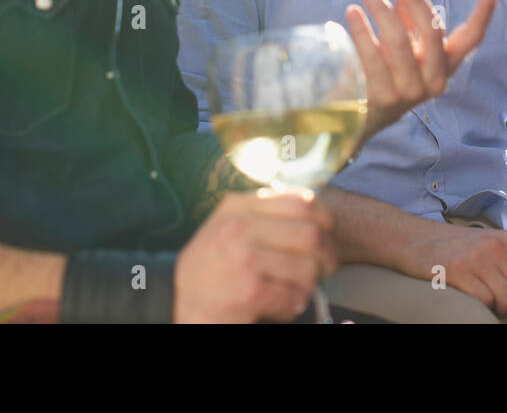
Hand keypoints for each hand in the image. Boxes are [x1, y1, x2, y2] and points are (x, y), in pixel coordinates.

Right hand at [173, 188, 336, 322]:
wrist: (178, 302)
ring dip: (309, 285)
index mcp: (238, 206)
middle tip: (325, 268)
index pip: (301, 201)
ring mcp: (243, 257)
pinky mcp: (248, 289)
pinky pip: (293, 295)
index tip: (328, 234)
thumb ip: (264, 214)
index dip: (325, 219)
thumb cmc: (211, 267)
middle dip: (327, 255)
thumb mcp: (229, 226)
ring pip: (307, 267)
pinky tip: (281, 306)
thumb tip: (316, 213)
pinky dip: (294, 304)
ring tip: (295, 290)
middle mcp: (239, 226)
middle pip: (311, 233)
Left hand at [345, 0, 499, 138]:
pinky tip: (353, 13)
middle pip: (432, 31)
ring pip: (399, 40)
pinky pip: (374, 58)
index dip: (483, 16)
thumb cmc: (388, 68)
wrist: (363, 116)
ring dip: (382, 8)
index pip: (470, 39)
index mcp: (445, 64)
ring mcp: (412, 92)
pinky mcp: (386, 99)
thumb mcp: (404, 38)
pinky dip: (362, 31)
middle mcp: (436, 80)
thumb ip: (410, 8)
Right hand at [399, 221, 506, 321]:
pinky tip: (475, 302)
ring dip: (504, 313)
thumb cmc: (455, 247)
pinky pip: (486, 302)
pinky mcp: (458, 271)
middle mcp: (499, 247)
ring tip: (492, 307)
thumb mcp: (491, 244)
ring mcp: (478, 259)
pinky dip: (484, 309)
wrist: (413, 238)